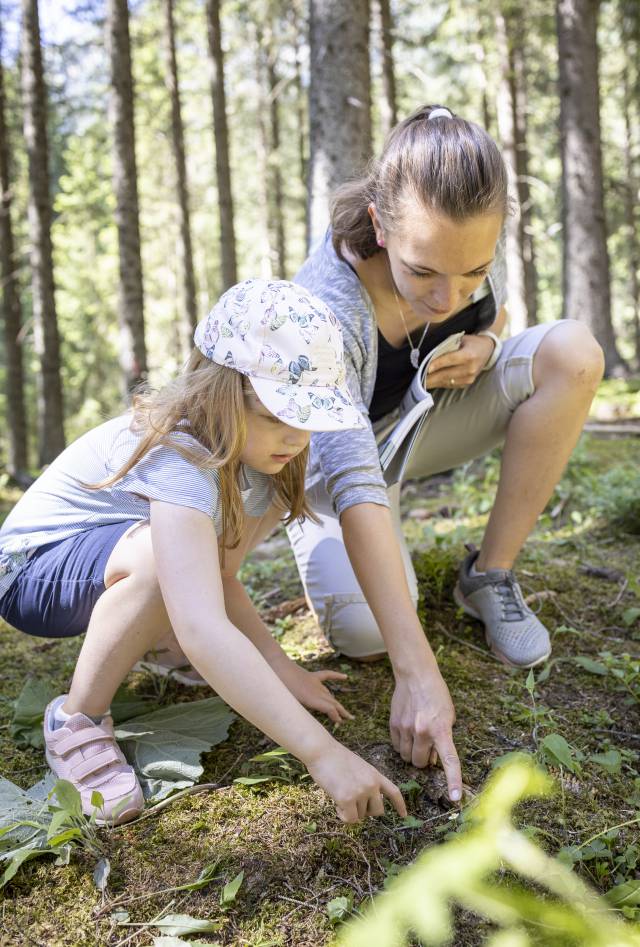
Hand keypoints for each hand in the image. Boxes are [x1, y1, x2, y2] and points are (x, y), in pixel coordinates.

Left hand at [269, 655, 353, 723]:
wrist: (276, 667)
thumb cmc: (278, 688)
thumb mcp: (287, 705)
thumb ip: (296, 715)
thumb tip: (299, 726)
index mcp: (312, 699)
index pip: (330, 708)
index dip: (336, 716)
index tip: (340, 723)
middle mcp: (316, 691)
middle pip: (333, 702)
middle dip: (341, 711)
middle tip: (349, 719)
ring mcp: (314, 683)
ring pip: (329, 693)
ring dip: (335, 701)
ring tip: (342, 709)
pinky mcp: (311, 676)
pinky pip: (327, 676)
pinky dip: (336, 677)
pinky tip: (345, 678)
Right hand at [306, 743, 406, 822]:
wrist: (321, 751)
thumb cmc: (334, 758)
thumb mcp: (358, 767)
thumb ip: (365, 782)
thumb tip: (364, 805)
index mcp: (375, 775)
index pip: (394, 792)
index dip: (400, 805)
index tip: (404, 815)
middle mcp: (372, 784)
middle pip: (378, 811)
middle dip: (366, 811)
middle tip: (352, 803)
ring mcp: (361, 791)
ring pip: (361, 816)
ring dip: (350, 811)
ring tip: (340, 795)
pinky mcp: (348, 799)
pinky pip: (350, 819)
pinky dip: (342, 816)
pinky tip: (336, 804)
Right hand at [390, 670, 461, 802]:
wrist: (416, 676)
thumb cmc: (437, 696)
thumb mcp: (448, 717)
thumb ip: (443, 739)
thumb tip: (433, 759)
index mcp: (441, 730)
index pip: (449, 760)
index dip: (453, 780)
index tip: (455, 798)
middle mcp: (422, 731)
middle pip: (420, 763)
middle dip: (424, 761)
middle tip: (428, 747)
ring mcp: (406, 728)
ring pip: (407, 757)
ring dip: (413, 753)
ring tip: (417, 737)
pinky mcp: (394, 725)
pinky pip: (397, 747)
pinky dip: (403, 745)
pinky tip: (408, 731)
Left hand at [425, 334, 494, 389]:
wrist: (487, 351)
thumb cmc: (471, 343)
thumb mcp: (461, 339)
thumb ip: (447, 346)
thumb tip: (431, 355)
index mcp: (469, 355)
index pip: (450, 360)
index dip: (437, 364)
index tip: (426, 368)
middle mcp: (470, 368)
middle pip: (446, 374)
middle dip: (431, 377)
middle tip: (418, 378)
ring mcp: (470, 378)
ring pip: (447, 381)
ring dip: (434, 382)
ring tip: (422, 382)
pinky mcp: (468, 383)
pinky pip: (451, 385)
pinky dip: (441, 383)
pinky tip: (432, 382)